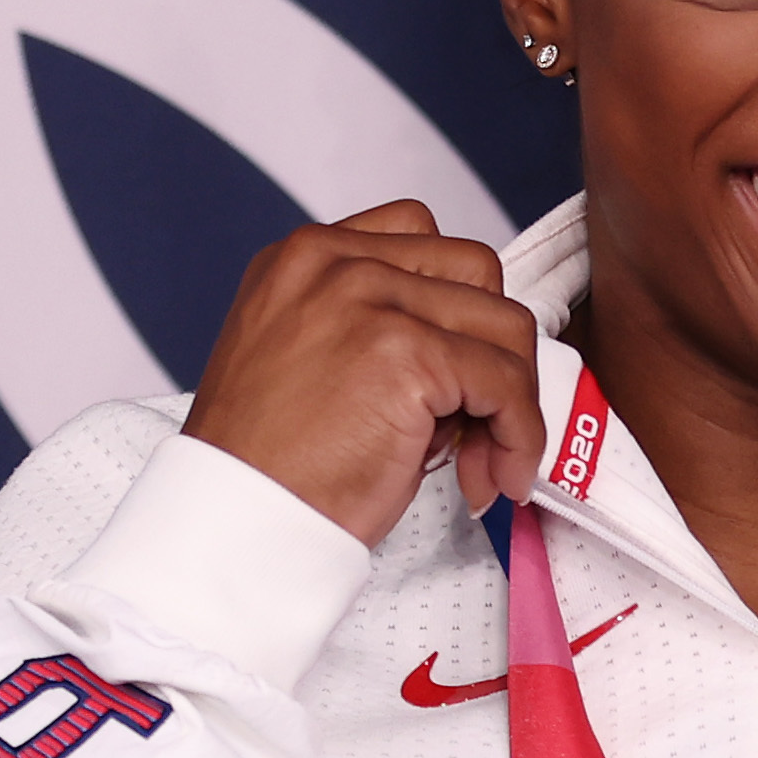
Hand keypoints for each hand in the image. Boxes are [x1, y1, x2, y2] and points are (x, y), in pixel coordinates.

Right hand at [180, 202, 548, 544]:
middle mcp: (335, 262)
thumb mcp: (308, 362)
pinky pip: (507, 383)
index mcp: (305, 257)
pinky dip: (521, 435)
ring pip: (504, 324)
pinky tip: (496, 477)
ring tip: (481, 461)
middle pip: (476, 272)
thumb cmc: (269, 466)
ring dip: (512, 398)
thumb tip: (471, 353)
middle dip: (491, 349)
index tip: (457, 372)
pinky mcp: (406, 354)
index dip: (456, 306)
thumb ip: (373, 328)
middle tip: (476, 426)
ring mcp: (371, 301)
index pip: (422, 236)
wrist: (235, 521)